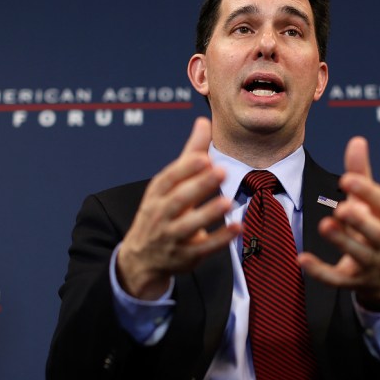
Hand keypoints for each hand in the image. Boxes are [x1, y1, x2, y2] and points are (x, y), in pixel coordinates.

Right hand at [116, 117, 239, 299]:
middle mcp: (161, 214)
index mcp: (157, 193)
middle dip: (199, 185)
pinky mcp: (185, 255)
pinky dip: (220, 239)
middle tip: (222, 171)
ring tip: (228, 201)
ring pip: (189, 225)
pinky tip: (238, 227)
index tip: (204, 157)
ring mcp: (172, 236)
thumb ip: (191, 153)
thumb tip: (203, 121)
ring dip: (208, 213)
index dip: (186, 168)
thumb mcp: (170, 183)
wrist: (142, 258)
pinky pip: (204, 248)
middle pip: (179, 199)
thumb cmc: (161, 211)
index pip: (169, 178)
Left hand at [298, 137, 379, 305]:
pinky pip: (337, 278)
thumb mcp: (371, 203)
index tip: (347, 178)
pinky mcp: (353, 281)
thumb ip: (361, 173)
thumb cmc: (376, 228)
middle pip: (375, 233)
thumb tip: (357, 140)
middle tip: (341, 208)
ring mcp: (370, 263)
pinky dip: (320, 271)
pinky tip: (302, 259)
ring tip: (325, 225)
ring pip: (358, 254)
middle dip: (360, 221)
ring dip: (342, 241)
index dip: (367, 191)